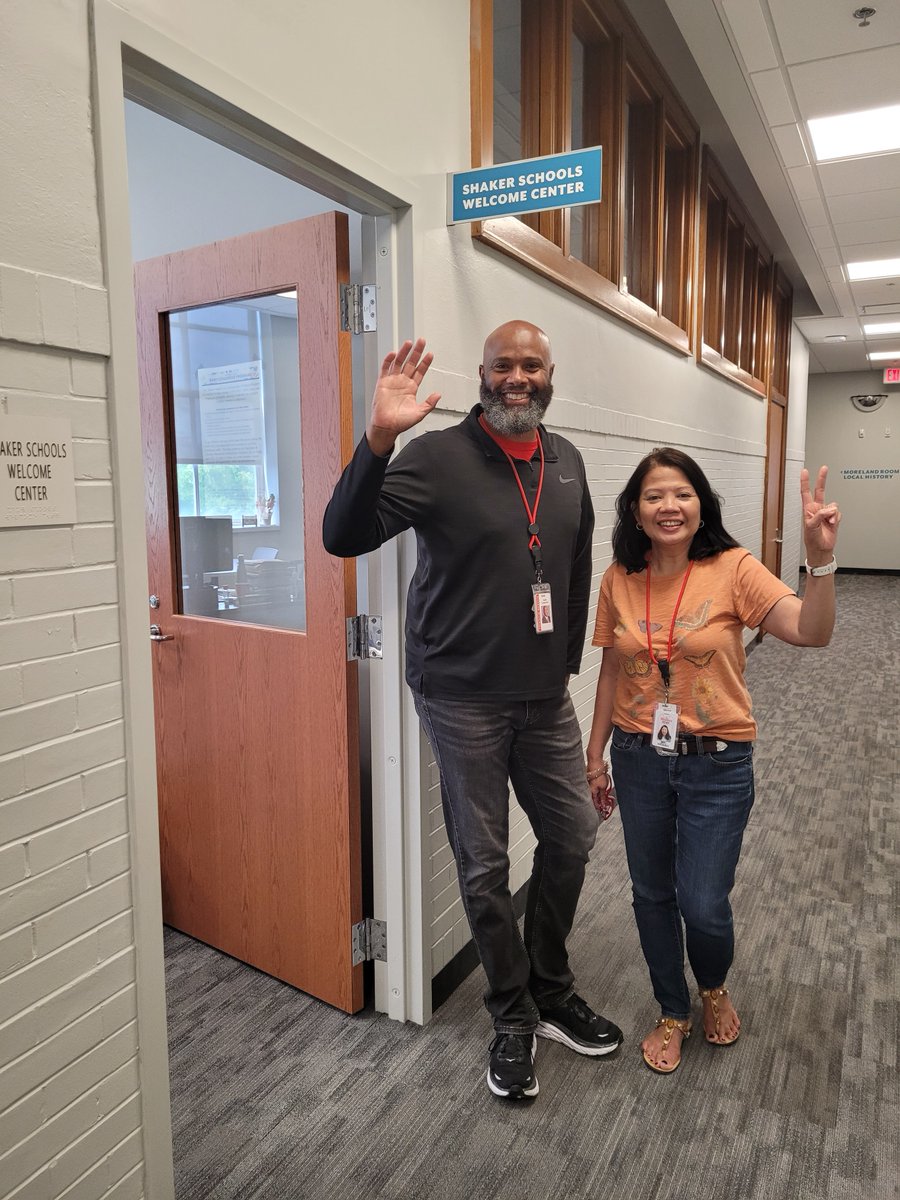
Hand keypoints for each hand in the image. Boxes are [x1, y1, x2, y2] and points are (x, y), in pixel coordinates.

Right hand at [366, 338, 440, 456]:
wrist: (386, 426)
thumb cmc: (400, 422)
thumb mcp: (420, 413)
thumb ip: (429, 404)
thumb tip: (438, 395)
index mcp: (411, 388)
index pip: (420, 372)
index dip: (425, 363)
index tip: (430, 354)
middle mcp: (402, 383)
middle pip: (410, 363)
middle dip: (416, 352)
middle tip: (421, 342)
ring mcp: (392, 381)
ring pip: (399, 362)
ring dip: (404, 352)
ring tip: (409, 343)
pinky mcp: (382, 383)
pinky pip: (385, 368)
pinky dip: (388, 360)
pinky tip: (393, 353)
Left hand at [801, 466, 839, 562]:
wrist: (821, 548)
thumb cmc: (812, 539)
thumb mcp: (811, 526)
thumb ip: (819, 515)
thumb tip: (829, 509)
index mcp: (808, 509)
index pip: (805, 492)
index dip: (805, 482)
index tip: (804, 471)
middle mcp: (817, 509)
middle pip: (820, 490)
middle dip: (822, 479)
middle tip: (824, 468)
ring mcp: (826, 513)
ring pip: (833, 504)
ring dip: (831, 514)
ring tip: (828, 523)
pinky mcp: (834, 517)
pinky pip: (838, 513)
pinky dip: (836, 518)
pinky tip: (832, 524)